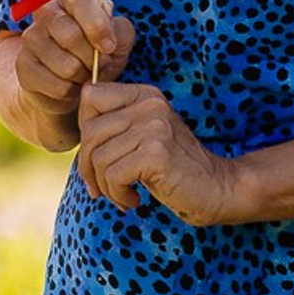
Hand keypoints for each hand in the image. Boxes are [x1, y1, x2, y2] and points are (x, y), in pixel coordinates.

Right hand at [12, 0, 133, 133]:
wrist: (73, 83)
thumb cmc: (98, 54)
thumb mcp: (118, 41)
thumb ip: (120, 31)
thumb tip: (110, 30)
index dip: (97, 25)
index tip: (109, 47)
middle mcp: (46, 12)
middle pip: (70, 35)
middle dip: (93, 58)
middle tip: (100, 64)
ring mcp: (31, 38)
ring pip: (66, 66)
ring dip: (83, 76)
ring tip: (85, 74)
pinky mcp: (24, 66)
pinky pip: (58, 86)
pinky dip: (72, 91)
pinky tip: (71, 85)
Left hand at [77, 80, 240, 223]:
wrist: (217, 189)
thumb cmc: (173, 170)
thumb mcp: (142, 139)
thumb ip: (113, 129)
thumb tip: (75, 138)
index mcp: (144, 94)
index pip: (90, 96)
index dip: (85, 129)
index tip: (99, 156)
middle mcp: (150, 104)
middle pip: (89, 132)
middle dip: (88, 166)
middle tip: (104, 187)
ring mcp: (154, 126)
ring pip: (98, 157)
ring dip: (105, 186)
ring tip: (124, 194)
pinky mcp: (156, 152)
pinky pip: (112, 175)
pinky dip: (117, 194)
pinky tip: (134, 200)